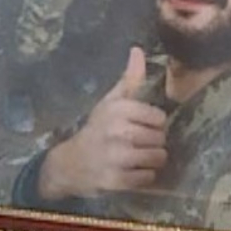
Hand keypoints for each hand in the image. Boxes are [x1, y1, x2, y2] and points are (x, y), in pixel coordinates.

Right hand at [36, 48, 166, 202]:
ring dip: (150, 161)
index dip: (152, 123)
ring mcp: (117, 157)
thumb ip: (129, 79)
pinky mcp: (117, 180)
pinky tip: (129, 171)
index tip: (138, 125)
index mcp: (118, 109)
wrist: (70, 163)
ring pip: (158, 158)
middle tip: (134, 144)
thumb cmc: (96, 130)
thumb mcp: (109, 102)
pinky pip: (148, 178)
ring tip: (134, 158)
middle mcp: (118, 131)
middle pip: (161, 139)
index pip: (159, 117)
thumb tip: (138, 50)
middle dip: (151, 143)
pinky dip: (142, 177)